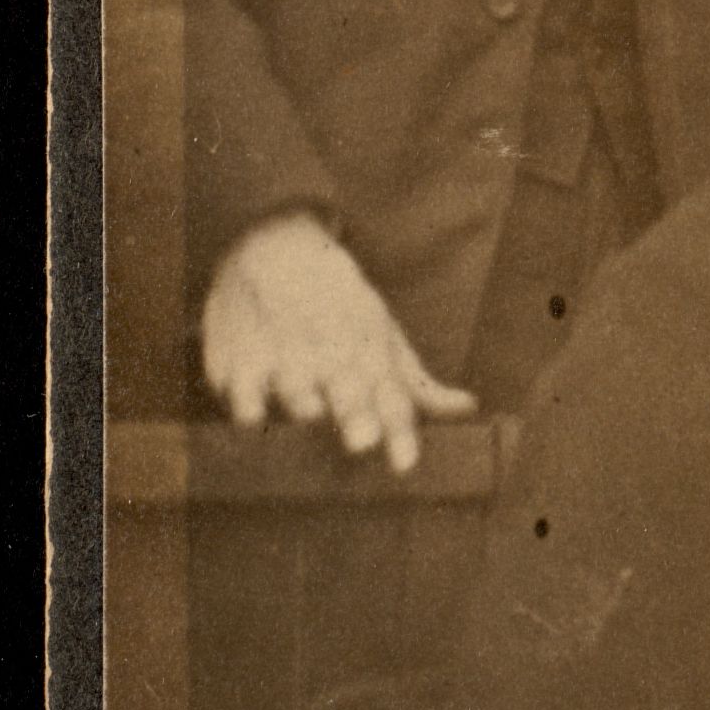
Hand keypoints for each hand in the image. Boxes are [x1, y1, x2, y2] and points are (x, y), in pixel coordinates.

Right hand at [201, 212, 476, 472]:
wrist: (275, 244)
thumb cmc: (338, 307)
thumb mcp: (383, 335)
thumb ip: (418, 385)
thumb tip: (468, 409)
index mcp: (372, 347)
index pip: (391, 393)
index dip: (400, 430)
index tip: (406, 464)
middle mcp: (333, 352)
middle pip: (347, 387)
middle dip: (356, 411)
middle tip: (363, 440)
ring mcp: (286, 354)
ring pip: (295, 385)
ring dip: (303, 400)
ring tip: (311, 413)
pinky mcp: (240, 359)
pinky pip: (243, 388)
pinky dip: (246, 402)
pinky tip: (251, 416)